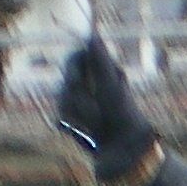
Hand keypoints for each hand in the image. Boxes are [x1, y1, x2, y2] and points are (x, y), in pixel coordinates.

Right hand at [54, 39, 158, 183]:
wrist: (125, 151)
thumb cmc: (123, 115)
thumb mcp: (111, 85)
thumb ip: (100, 61)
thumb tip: (93, 34)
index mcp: (103, 72)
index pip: (76, 57)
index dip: (73, 66)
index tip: (78, 78)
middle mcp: (91, 85)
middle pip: (66, 78)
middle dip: (77, 93)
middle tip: (95, 108)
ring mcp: (82, 104)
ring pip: (63, 98)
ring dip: (79, 112)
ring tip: (96, 124)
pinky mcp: (75, 122)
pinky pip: (61, 117)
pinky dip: (73, 125)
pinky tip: (86, 133)